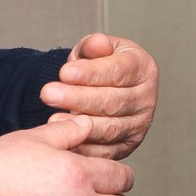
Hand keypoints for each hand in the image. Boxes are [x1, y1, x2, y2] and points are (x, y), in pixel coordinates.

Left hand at [40, 35, 158, 158]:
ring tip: (53, 119)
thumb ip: (94, 46)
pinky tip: (64, 140)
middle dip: (78, 98)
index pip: (118, 71)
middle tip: (48, 94)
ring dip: (80, 126)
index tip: (64, 73)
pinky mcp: (128, 146)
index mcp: (143, 69)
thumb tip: (97, 44)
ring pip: (110, 129)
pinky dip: (84, 147)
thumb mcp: (94, 50)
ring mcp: (139, 124)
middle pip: (112, 102)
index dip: (90, 73)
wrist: (101, 90)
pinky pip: (106, 151)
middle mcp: (146, 98)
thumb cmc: (97, 67)